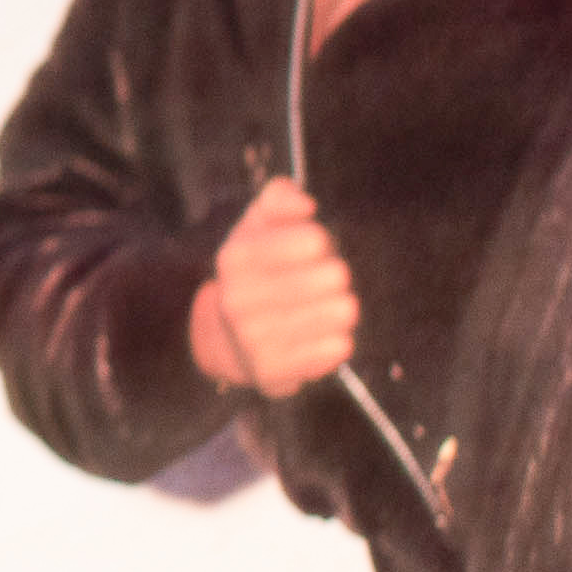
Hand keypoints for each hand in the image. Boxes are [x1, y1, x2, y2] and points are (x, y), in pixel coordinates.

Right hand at [190, 177, 358, 394]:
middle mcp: (239, 299)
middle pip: (336, 275)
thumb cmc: (256, 274)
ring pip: (344, 311)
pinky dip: (335, 340)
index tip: (309, 251)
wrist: (227, 342)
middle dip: (335, 275)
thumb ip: (279, 198)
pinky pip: (340, 347)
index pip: (314, 239)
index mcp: (234, 258)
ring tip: (320, 309)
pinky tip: (315, 338)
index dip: (321, 242)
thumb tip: (305, 205)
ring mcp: (255, 339)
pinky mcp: (276, 372)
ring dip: (340, 307)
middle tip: (319, 283)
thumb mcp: (258, 228)